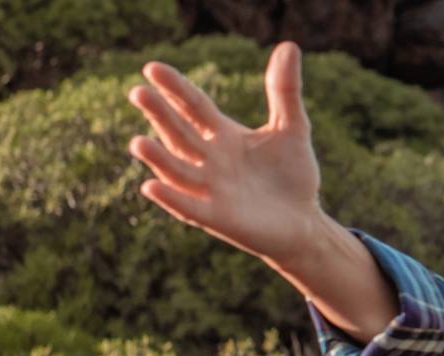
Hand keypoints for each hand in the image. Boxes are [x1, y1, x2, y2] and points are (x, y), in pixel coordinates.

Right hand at [126, 41, 323, 264]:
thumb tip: (288, 46)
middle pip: (179, 133)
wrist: (304, 221)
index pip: (193, 106)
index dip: (175, 88)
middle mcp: (208, 159)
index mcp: (221, 135)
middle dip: (159, 115)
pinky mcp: (218, 218)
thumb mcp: (292, 128)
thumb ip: (285, 91)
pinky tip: (151, 186)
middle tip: (139, 92)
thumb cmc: (292, 176)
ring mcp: (210, 189)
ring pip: (177, 170)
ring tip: (139, 142)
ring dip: (158, 158)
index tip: (152, 68)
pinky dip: (172, 198)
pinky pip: (189, 207)